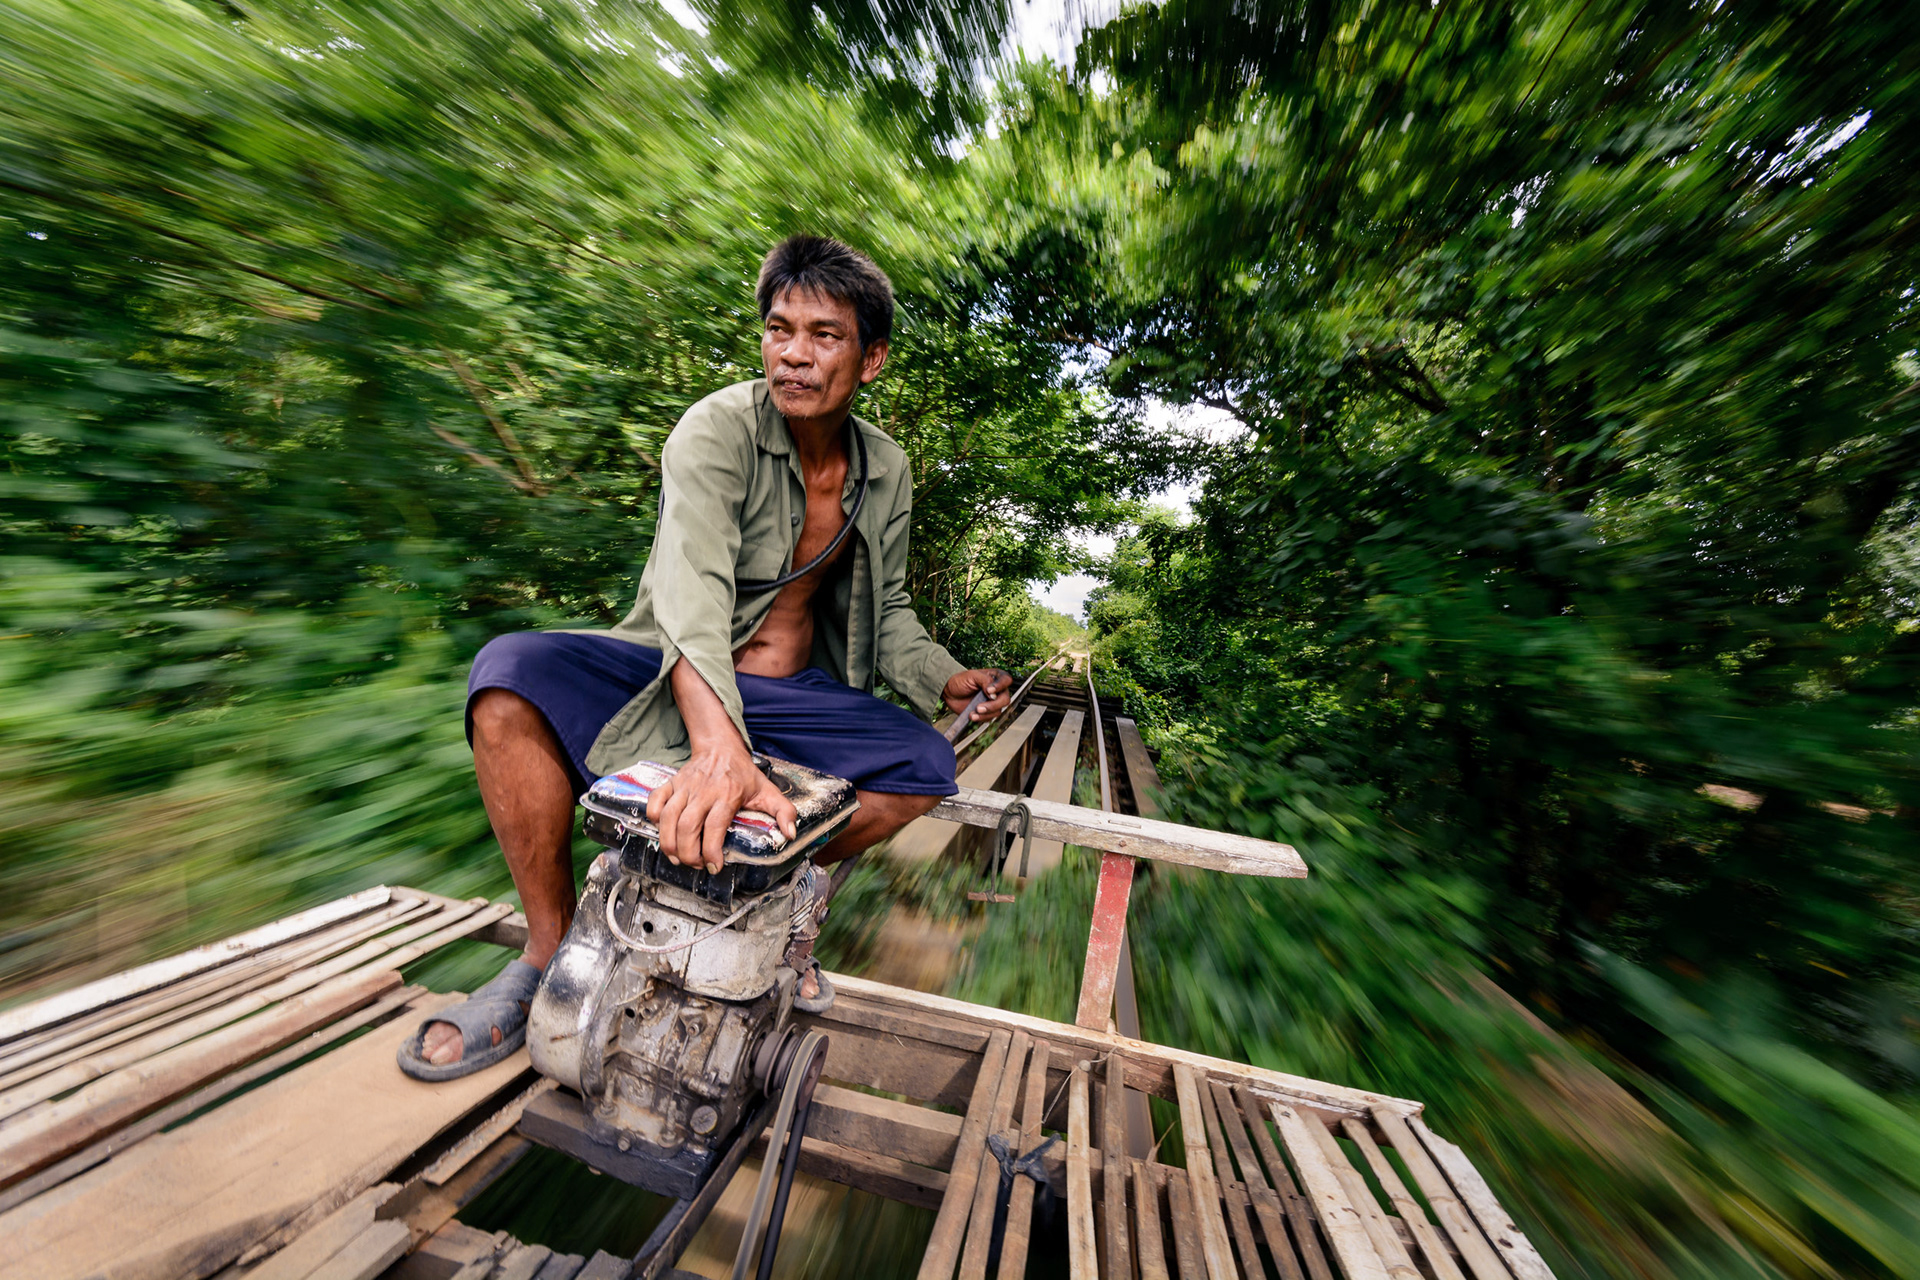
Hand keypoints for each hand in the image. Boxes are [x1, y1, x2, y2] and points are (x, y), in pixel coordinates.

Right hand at [645, 747, 797, 874]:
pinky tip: (662, 832)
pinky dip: (653, 819)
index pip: (715, 827)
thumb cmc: (742, 773)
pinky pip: (655, 802)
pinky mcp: (671, 784)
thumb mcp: (768, 790)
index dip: (712, 851)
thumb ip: (784, 812)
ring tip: (677, 857)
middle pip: (688, 827)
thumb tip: (791, 834)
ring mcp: (684, 787)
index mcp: (727, 795)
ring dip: (669, 842)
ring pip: (668, 818)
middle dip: (688, 853)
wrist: (720, 747)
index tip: (714, 866)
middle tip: (695, 864)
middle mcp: (703, 792)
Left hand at [943, 668, 1012, 724]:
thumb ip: (985, 680)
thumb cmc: (960, 681)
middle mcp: (997, 690)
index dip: (1000, 687)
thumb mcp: (972, 675)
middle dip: (992, 705)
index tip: (989, 691)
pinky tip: (972, 715)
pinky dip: (981, 718)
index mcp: (995, 677)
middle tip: (979, 707)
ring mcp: (992, 702)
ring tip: (973, 712)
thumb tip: (993, 692)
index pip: (1006, 680)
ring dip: (985, 714)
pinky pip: (990, 718)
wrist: (949, 693)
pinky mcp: (987, 712)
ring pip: (998, 711)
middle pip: (1005, 699)